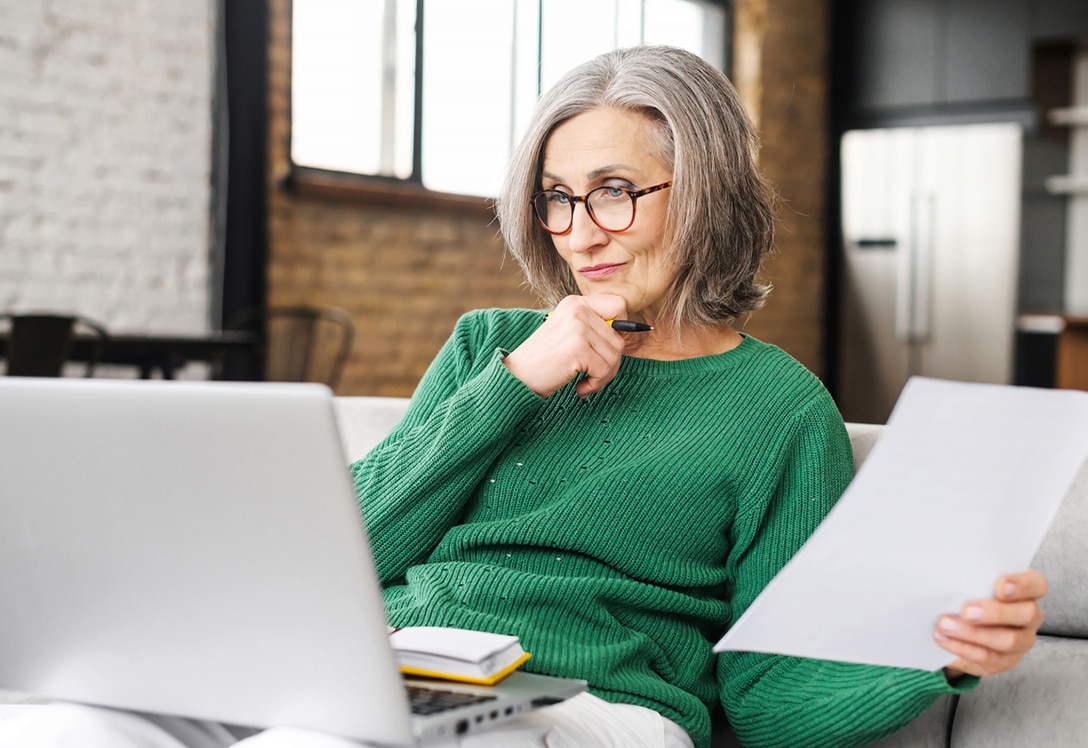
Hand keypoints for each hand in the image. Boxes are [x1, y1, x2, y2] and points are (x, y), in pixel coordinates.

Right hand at [503, 295, 628, 398]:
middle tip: (593, 376)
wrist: (515, 377)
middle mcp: (577, 309)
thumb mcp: (569, 334)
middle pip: (619, 338)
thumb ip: (594, 328)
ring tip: (585, 382)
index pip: (619, 305)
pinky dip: (595, 385)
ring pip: (615, 356)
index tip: (607, 349)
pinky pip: (605, 370)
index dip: (621, 329)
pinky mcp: (577, 348)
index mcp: (575, 303)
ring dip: (603, 377)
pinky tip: (580, 388)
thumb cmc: (544, 361)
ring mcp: (577, 327)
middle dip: (610, 363)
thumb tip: (634, 330)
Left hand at [937, 569, 1046, 680]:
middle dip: (996, 613)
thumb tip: (948, 567)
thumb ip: (970, 576)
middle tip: (966, 610)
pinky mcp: (1004, 660)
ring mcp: (1021, 641)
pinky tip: (943, 637)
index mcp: (1026, 592)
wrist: (960, 629)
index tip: (1000, 586)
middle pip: (1027, 614)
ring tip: (945, 624)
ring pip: (1008, 640)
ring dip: (973, 633)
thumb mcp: (972, 583)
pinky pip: (988, 657)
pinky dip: (962, 647)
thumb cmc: (969, 596)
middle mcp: (1029, 617)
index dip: (1023, 585)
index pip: (1037, 585)